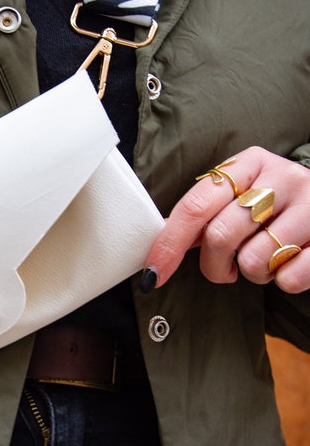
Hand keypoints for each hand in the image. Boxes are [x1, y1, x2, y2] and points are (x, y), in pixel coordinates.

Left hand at [141, 146, 309, 293]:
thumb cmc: (276, 206)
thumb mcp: (241, 196)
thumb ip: (204, 215)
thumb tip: (158, 245)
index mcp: (249, 163)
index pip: (195, 205)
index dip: (169, 244)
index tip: (153, 274)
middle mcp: (282, 177)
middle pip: (219, 235)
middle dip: (212, 266)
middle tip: (223, 269)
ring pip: (253, 261)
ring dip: (251, 274)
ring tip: (265, 260)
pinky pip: (289, 279)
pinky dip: (282, 282)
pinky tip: (291, 263)